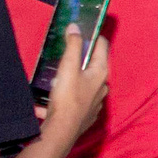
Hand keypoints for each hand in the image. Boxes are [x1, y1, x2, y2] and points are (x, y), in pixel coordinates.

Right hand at [42, 25, 109, 141]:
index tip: (80, 30)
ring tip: (59, 74)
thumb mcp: (68, 67)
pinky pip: (80, 98)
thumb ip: (73, 45)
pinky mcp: (87, 114)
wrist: (62, 130)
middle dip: (82, 57)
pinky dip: (70, 94)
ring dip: (75, 76)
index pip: (102, 45)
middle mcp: (103, 86)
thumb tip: (75, 27)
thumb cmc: (67, 97)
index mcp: (101, 72)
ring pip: (86, 82)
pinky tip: (55, 96)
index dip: (92, 35)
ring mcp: (96, 101)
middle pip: (94, 64)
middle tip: (66, 51)